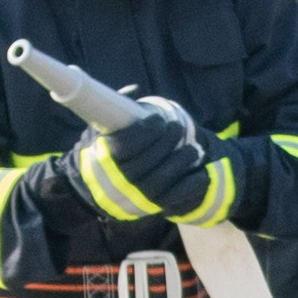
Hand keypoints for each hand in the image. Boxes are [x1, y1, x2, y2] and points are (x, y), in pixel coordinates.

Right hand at [94, 111, 213, 217]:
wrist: (95, 191)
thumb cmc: (99, 153)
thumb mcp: (98, 131)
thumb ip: (114, 110)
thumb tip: (135, 90)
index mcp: (103, 159)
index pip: (127, 145)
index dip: (146, 131)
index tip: (159, 119)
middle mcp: (118, 180)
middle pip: (147, 161)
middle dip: (167, 141)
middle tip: (178, 127)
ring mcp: (135, 196)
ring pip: (162, 178)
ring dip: (181, 161)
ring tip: (193, 148)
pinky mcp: (151, 207)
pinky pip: (174, 198)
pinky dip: (191, 186)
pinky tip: (203, 173)